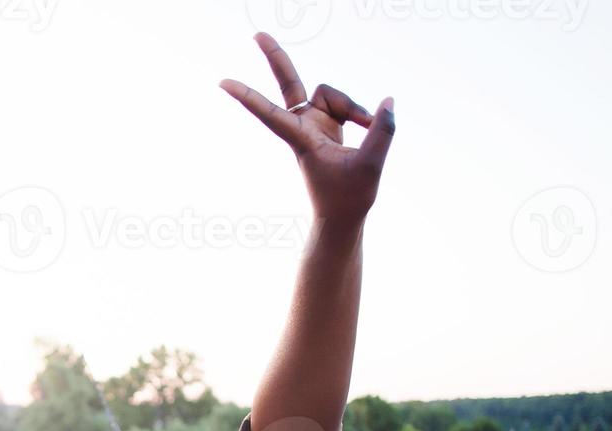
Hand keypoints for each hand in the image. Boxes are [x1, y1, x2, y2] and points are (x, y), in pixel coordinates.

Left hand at [220, 33, 394, 224]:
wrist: (343, 215)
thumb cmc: (348, 198)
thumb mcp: (369, 166)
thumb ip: (381, 132)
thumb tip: (388, 101)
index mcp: (302, 140)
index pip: (270, 113)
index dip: (248, 97)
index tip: (223, 83)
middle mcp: (304, 127)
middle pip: (289, 84)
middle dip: (276, 58)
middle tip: (256, 35)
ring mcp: (316, 123)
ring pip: (332, 94)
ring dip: (354, 107)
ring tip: (370, 128)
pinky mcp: (328, 125)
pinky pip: (344, 104)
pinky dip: (360, 112)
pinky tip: (370, 124)